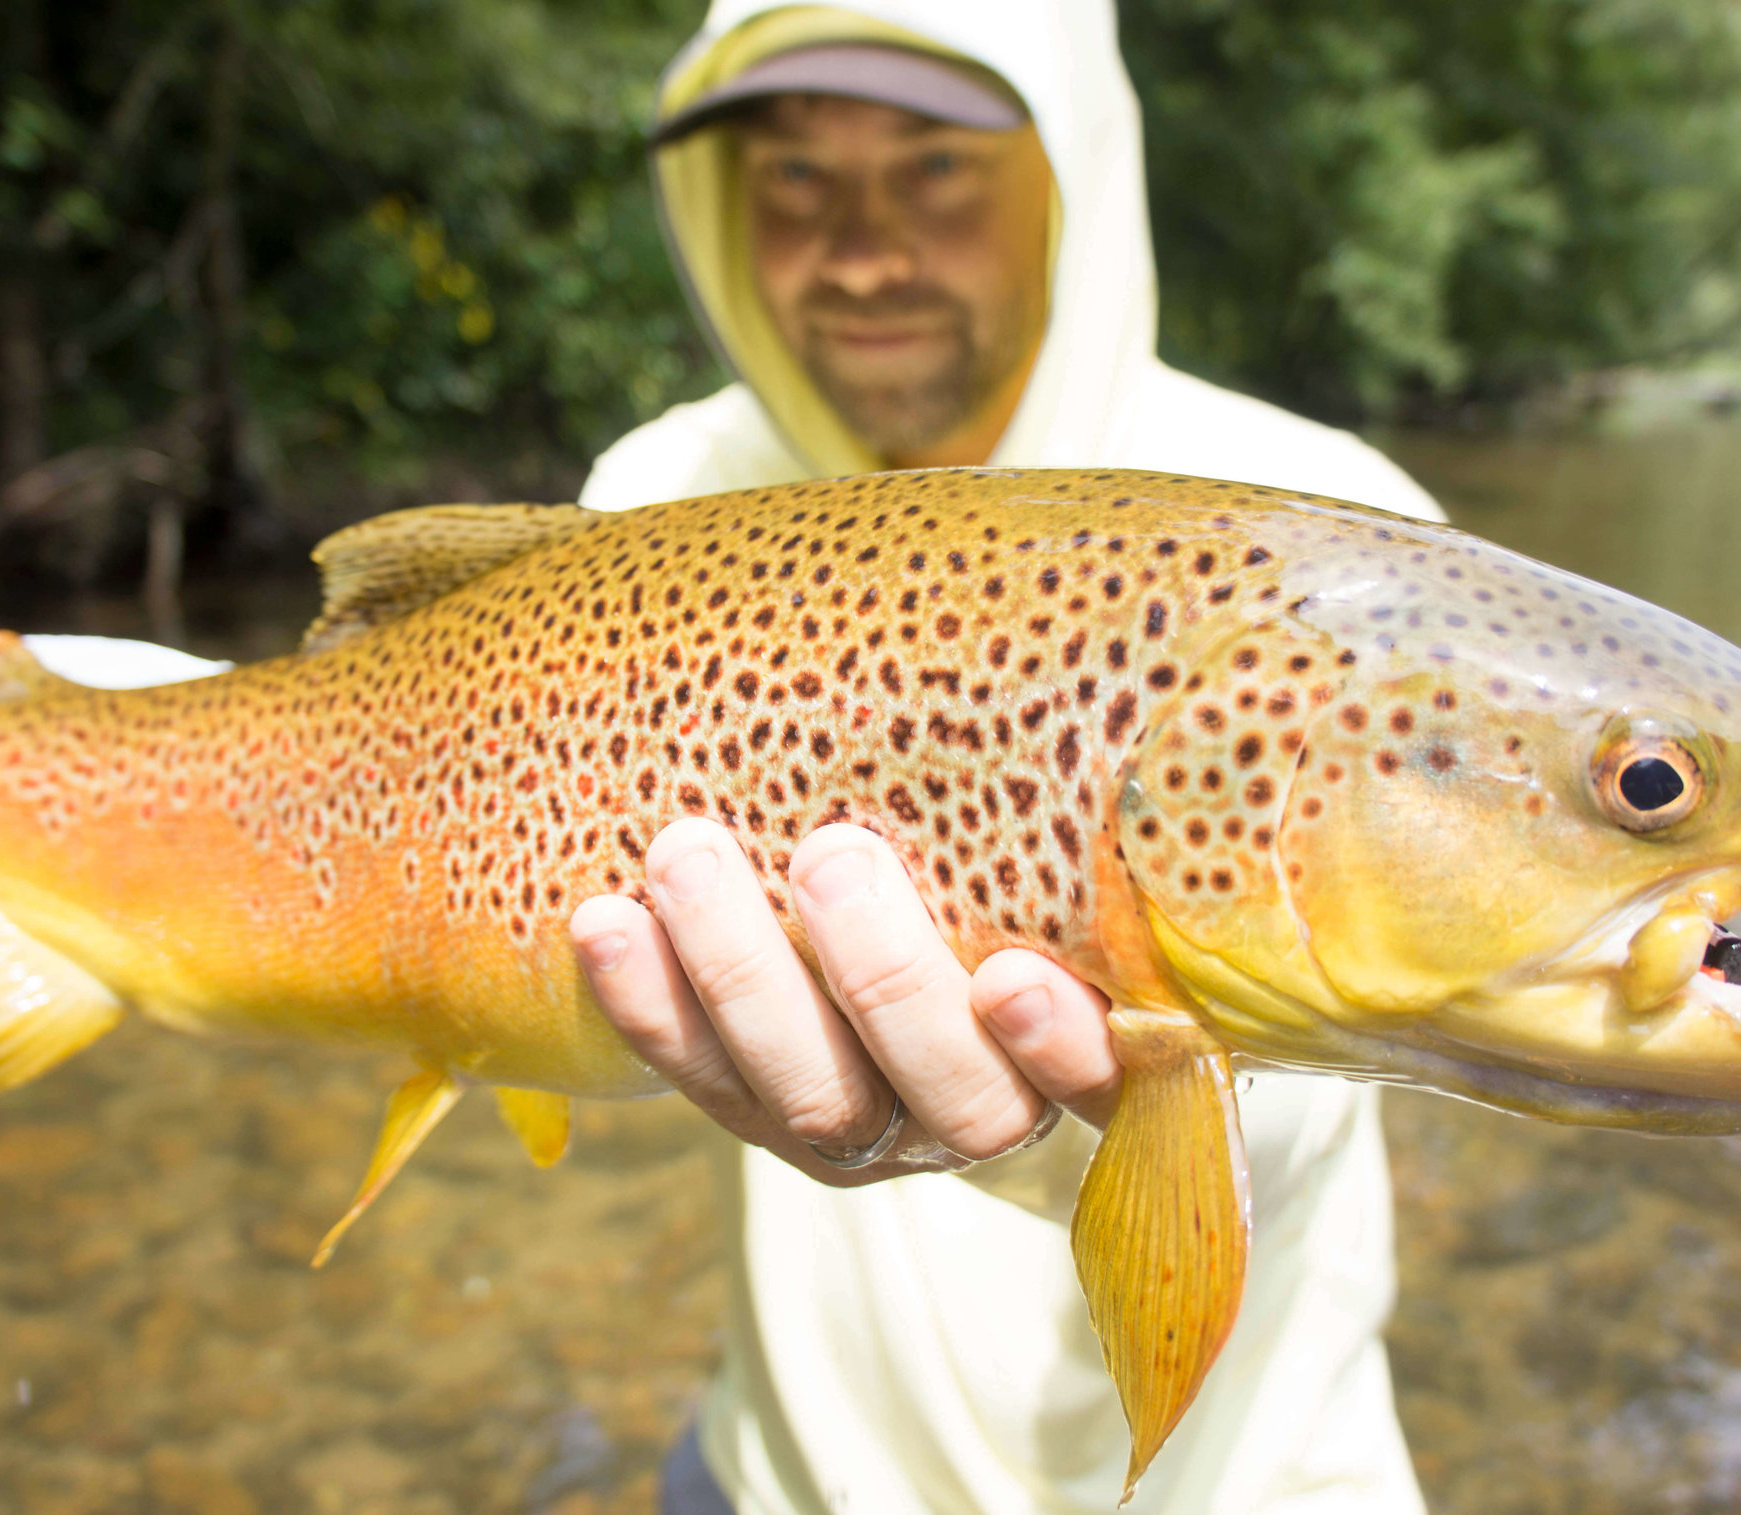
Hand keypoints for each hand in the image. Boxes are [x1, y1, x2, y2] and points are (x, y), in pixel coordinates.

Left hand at [569, 820, 1121, 1182]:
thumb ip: (1071, 781)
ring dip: (743, 974)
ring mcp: (871, 1126)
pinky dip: (649, 1002)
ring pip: (814, 1095)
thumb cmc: (999, 835)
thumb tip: (1137, 613)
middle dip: (882, 978)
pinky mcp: (761, 1113)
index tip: (1013, 976)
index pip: (1106, 1074)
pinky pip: (700, 1079)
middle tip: (830, 855)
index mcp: (1088, 1041)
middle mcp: (984, 1103)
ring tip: (686, 853)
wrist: (876, 881)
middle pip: (948, 1090)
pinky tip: (603, 920)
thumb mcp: (1050, 815)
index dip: (1059, 1043)